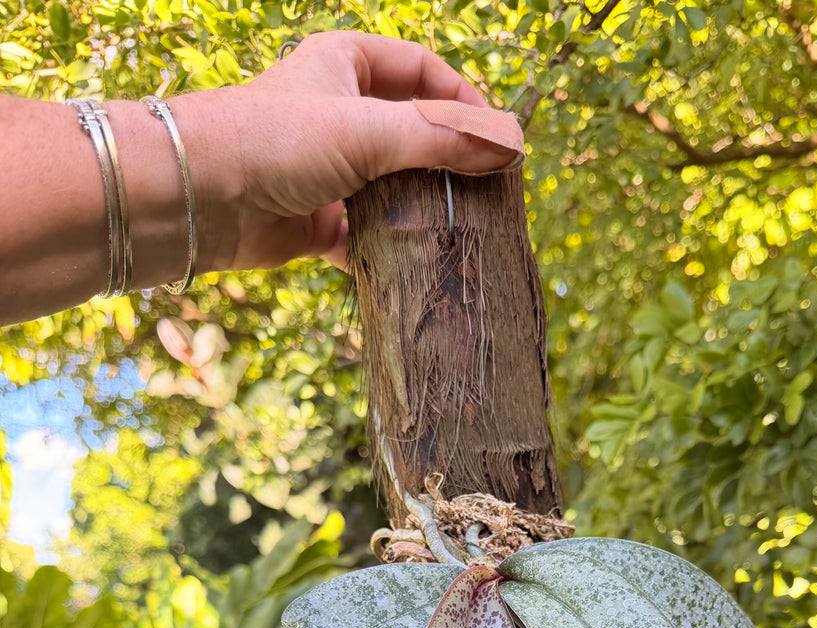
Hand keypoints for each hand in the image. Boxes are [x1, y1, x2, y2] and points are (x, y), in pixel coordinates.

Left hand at [170, 32, 523, 273]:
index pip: (421, 71)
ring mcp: (327, 171)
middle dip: (449, 163)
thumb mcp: (371, 131)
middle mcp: (337, 113)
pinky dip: (392, 251)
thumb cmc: (276, 140)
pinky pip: (368, 237)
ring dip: (424, 210)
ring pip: (392, 188)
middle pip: (412, 133)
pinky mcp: (317, 222)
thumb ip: (443, 140)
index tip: (496, 138)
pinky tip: (419, 267)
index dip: (462, 99)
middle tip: (489, 193)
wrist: (199, 198)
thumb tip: (511, 148)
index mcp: (345, 66)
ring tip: (464, 233)